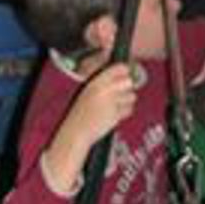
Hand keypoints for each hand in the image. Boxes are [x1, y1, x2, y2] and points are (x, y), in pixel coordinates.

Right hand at [43, 63, 135, 193]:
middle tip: (117, 97)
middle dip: (127, 88)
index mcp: (94, 82)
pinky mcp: (115, 115)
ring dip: (127, 102)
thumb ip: (102, 80)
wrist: (72, 137)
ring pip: (132, 95)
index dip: (124, 71)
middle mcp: (103, 89)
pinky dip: (125, 113)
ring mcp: (110, 102)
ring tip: (112, 110)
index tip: (123, 75)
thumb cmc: (79, 115)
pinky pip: (130, 109)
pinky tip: (113, 118)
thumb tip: (122, 68)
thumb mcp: (87, 92)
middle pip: (130, 80)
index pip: (120, 66)